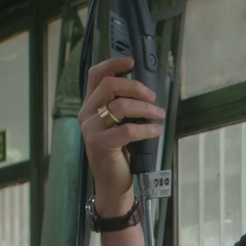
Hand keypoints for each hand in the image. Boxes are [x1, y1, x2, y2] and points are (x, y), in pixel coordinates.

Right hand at [80, 56, 165, 217]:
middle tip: (152, 96)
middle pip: (108, 85)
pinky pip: (126, 129)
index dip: (112, 64)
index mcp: (91, 106)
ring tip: (159, 114)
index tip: (131, 61)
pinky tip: (156, 130)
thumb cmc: (120, 153)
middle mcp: (87, 114)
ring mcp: (90, 129)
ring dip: (145, 108)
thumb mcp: (120, 125)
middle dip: (135, 87)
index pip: (95, 75)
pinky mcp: (99, 144)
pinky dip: (146, 128)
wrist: (114, 184)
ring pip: (118, 105)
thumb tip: (147, 90)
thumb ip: (125, 107)